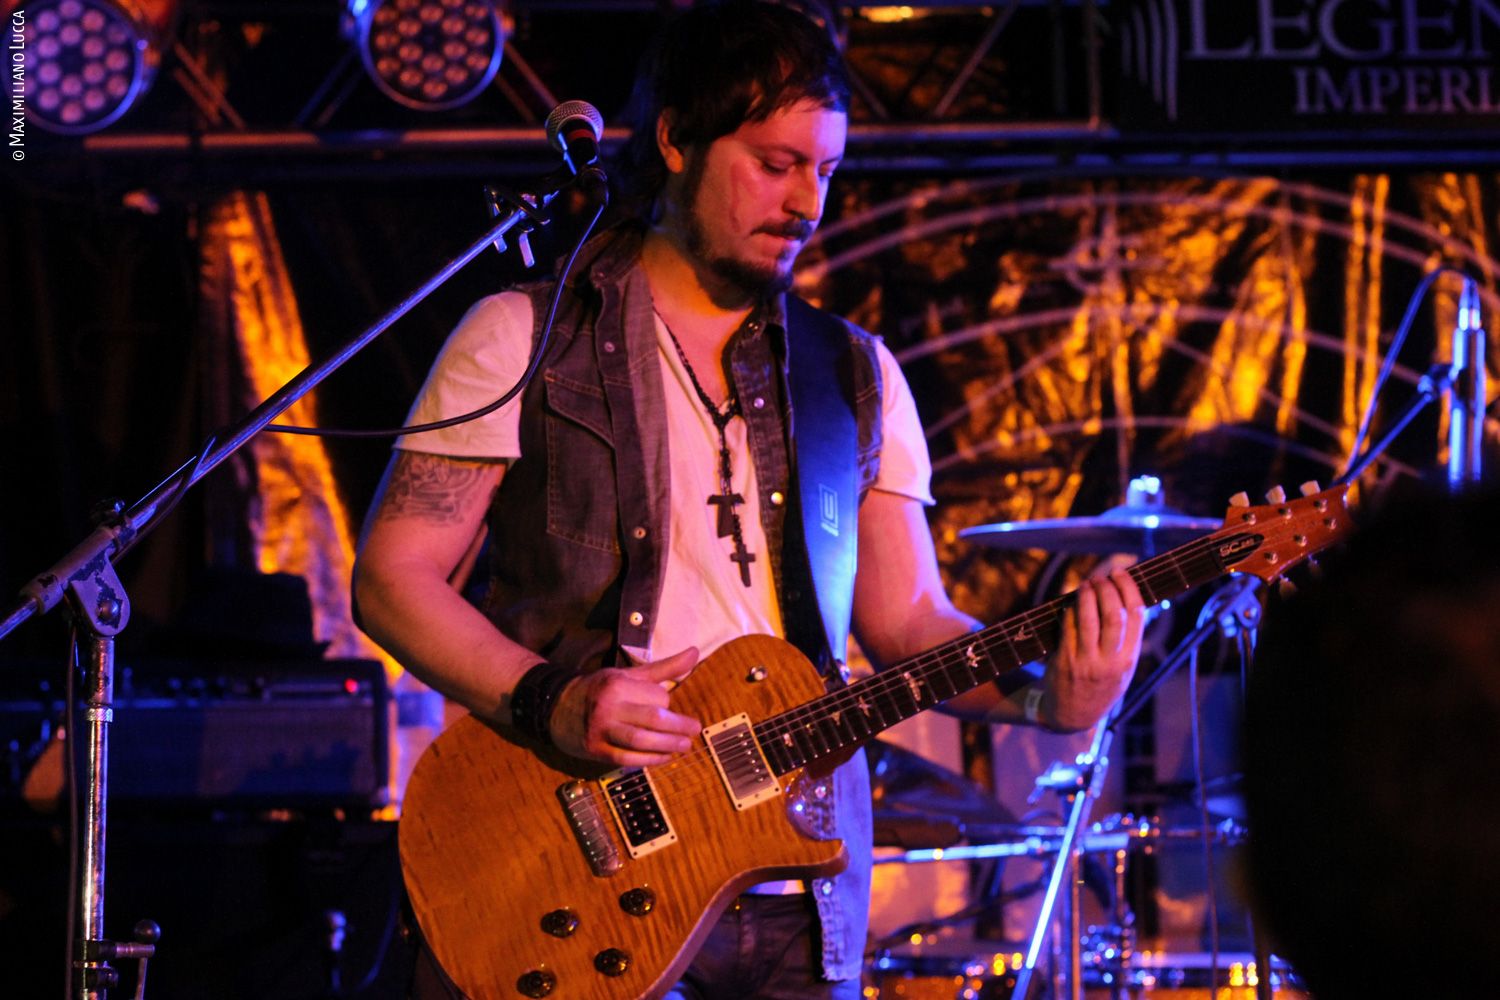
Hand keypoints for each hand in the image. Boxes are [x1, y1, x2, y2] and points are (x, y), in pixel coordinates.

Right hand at [548, 648, 701, 765]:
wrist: (556, 707)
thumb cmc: (601, 689)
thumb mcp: (629, 675)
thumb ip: (665, 668)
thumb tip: (695, 652)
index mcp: (618, 685)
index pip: (655, 697)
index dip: (667, 703)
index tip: (667, 705)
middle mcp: (609, 707)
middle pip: (652, 719)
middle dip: (678, 727)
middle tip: (695, 730)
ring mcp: (601, 731)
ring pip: (641, 741)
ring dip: (667, 746)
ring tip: (685, 746)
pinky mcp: (596, 751)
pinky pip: (628, 758)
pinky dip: (650, 760)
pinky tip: (664, 757)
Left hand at [1041, 569, 1145, 731]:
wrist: (1071, 715)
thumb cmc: (1099, 685)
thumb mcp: (1122, 670)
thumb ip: (1126, 641)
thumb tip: (1126, 598)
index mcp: (1129, 660)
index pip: (1136, 616)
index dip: (1129, 589)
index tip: (1121, 574)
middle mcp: (1110, 662)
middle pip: (1113, 615)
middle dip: (1108, 589)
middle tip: (1102, 577)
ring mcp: (1087, 662)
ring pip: (1089, 619)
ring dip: (1087, 595)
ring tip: (1086, 583)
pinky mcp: (1065, 661)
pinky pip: (1068, 628)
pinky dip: (1070, 611)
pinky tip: (1071, 604)